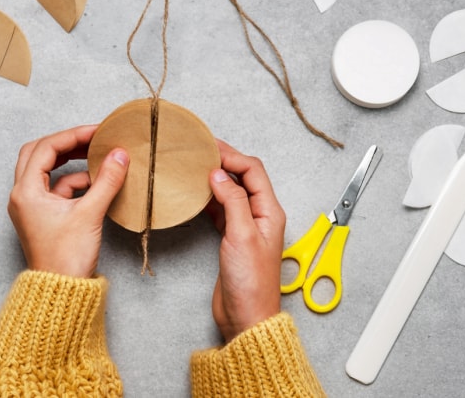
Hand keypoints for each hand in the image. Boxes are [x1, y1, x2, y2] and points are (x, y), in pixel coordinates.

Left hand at [8, 125, 128, 277]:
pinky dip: (74, 181)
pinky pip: (56, 188)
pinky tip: (96, 183)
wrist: (61, 292)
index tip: (97, 132)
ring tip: (97, 157)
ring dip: (71, 162)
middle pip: (39, 153)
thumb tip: (120, 155)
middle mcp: (22, 196)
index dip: (73, 135)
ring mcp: (31, 206)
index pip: (46, 148)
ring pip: (47, 171)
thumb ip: (107, 181)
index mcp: (26, 192)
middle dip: (67, 144)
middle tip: (92, 139)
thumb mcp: (90, 214)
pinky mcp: (42, 216)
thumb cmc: (66, 258)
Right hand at [206, 140, 284, 341]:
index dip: (232, 156)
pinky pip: (222, 208)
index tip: (209, 148)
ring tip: (195, 168)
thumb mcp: (241, 235)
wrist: (246, 316)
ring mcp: (246, 226)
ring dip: (215, 178)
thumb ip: (232, 201)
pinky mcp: (232, 237)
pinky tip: (196, 194)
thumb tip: (219, 174)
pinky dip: (209, 198)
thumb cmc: (251, 283)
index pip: (253, 171)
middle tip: (200, 151)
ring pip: (231, 191)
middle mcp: (260, 215)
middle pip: (243, 177)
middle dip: (224, 161)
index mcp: (269, 211)